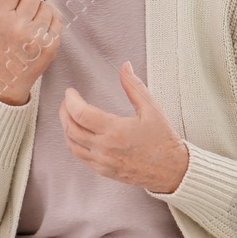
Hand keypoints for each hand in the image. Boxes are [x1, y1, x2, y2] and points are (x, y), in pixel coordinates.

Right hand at [0, 0, 62, 104]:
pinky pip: (57, 20)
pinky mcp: (50, 46)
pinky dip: (52, 19)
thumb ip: (8, 5)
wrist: (1, 83)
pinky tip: (44, 25)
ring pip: (47, 5)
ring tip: (35, 16)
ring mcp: (35, 37)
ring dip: (43, 6)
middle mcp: (17, 25)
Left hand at [58, 61, 188, 192]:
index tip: (71, 92)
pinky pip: (80, 156)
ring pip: (72, 144)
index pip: (81, 113)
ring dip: (66, 128)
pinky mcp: (103, 170)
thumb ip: (134, 86)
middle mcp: (105, 148)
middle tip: (67, 101)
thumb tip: (125, 67)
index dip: (70, 100)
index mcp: (116, 130)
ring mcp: (102, 162)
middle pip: (71, 128)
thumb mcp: (152, 109)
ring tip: (69, 115)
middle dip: (64, 112)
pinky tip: (78, 134)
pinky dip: (74, 143)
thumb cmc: (163, 140)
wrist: (172, 170)